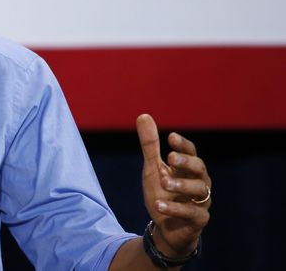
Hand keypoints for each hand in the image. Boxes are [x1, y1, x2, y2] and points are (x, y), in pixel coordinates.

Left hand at [136, 113, 210, 256]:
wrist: (166, 227)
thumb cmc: (163, 193)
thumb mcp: (153, 168)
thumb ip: (150, 145)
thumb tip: (143, 115)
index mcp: (188, 169)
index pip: (191, 153)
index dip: (183, 145)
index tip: (171, 137)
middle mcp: (198, 183)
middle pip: (199, 168)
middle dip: (186, 162)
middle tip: (170, 158)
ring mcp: (200, 202)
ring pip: (199, 190)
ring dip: (181, 185)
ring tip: (163, 182)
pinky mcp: (198, 220)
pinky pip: (191, 213)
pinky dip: (175, 208)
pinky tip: (158, 205)